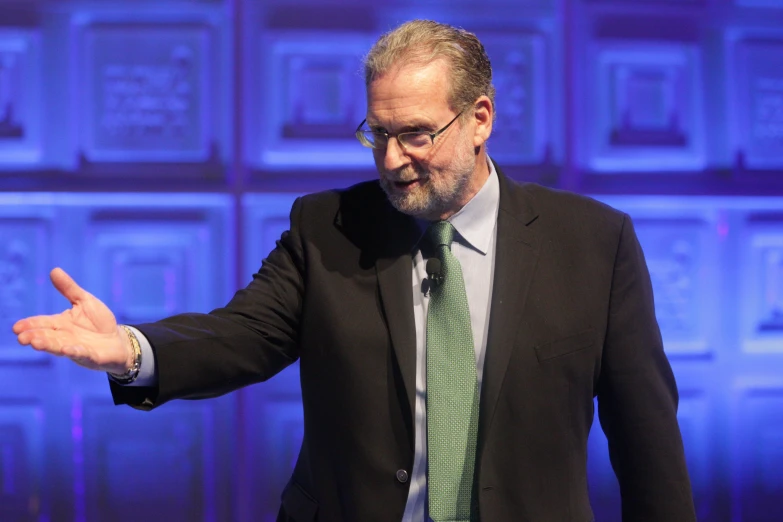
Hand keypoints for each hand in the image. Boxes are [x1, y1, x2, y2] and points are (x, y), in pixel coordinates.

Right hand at [13, 267, 132, 373]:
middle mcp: (65, 337)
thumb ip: (69, 289)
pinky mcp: (92, 356)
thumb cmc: (99, 321)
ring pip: (59, 347)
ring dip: (48, 345)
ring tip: (36, 343)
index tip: (16, 327)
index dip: (30, 325)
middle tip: (22, 338)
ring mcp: (77, 348)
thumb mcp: (84, 301)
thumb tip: (54, 270)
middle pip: (47, 337)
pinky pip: (82, 354)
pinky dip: (75, 351)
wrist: (118, 339)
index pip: (42, 323)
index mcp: (61, 323)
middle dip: (34, 337)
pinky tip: (68, 349)